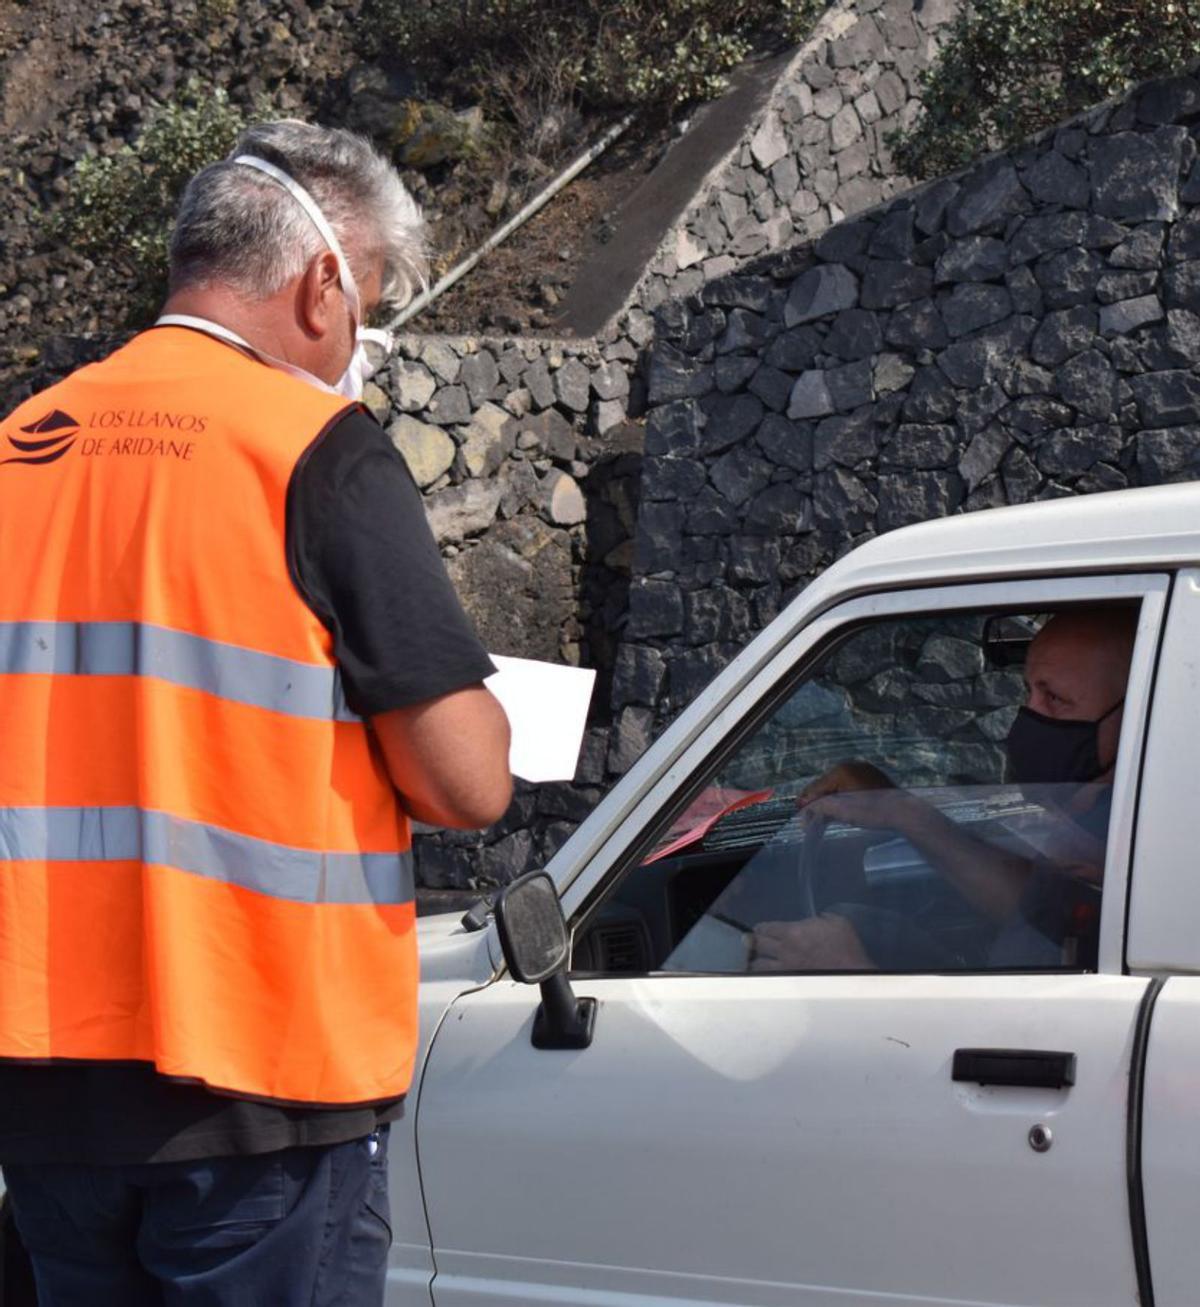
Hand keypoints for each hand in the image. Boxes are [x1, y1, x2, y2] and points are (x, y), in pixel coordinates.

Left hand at [750, 915, 874, 970]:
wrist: (853, 975)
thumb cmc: (846, 946)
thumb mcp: (836, 922)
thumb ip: (820, 919)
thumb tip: (814, 922)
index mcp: (792, 933)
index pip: (767, 928)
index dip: (761, 928)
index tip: (759, 929)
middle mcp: (784, 951)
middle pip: (758, 945)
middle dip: (752, 942)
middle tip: (748, 941)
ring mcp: (785, 970)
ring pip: (760, 965)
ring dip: (755, 961)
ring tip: (752, 960)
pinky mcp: (790, 984)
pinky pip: (771, 979)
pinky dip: (765, 976)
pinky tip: (764, 976)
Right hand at [797, 760, 918, 834]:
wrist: (905, 813)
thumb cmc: (873, 811)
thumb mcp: (842, 810)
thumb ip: (820, 807)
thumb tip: (806, 808)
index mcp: (842, 770)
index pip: (818, 786)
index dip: (807, 801)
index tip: (799, 812)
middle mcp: (853, 766)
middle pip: (828, 785)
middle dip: (819, 800)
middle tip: (810, 815)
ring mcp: (865, 771)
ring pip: (841, 786)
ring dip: (832, 800)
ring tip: (825, 815)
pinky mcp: (875, 779)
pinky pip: (853, 787)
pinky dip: (845, 797)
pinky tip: (843, 808)